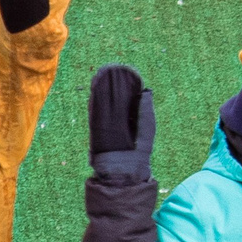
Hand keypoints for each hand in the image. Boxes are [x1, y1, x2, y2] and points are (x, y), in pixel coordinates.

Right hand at [87, 64, 154, 180]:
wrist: (124, 170)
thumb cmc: (139, 150)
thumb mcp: (147, 126)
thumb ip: (146, 110)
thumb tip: (146, 90)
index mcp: (132, 120)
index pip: (128, 100)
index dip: (127, 87)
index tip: (125, 74)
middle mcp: (118, 122)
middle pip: (114, 100)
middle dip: (112, 86)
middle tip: (110, 71)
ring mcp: (106, 126)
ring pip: (103, 105)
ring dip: (101, 91)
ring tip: (101, 75)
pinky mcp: (96, 130)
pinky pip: (94, 113)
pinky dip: (94, 101)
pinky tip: (94, 90)